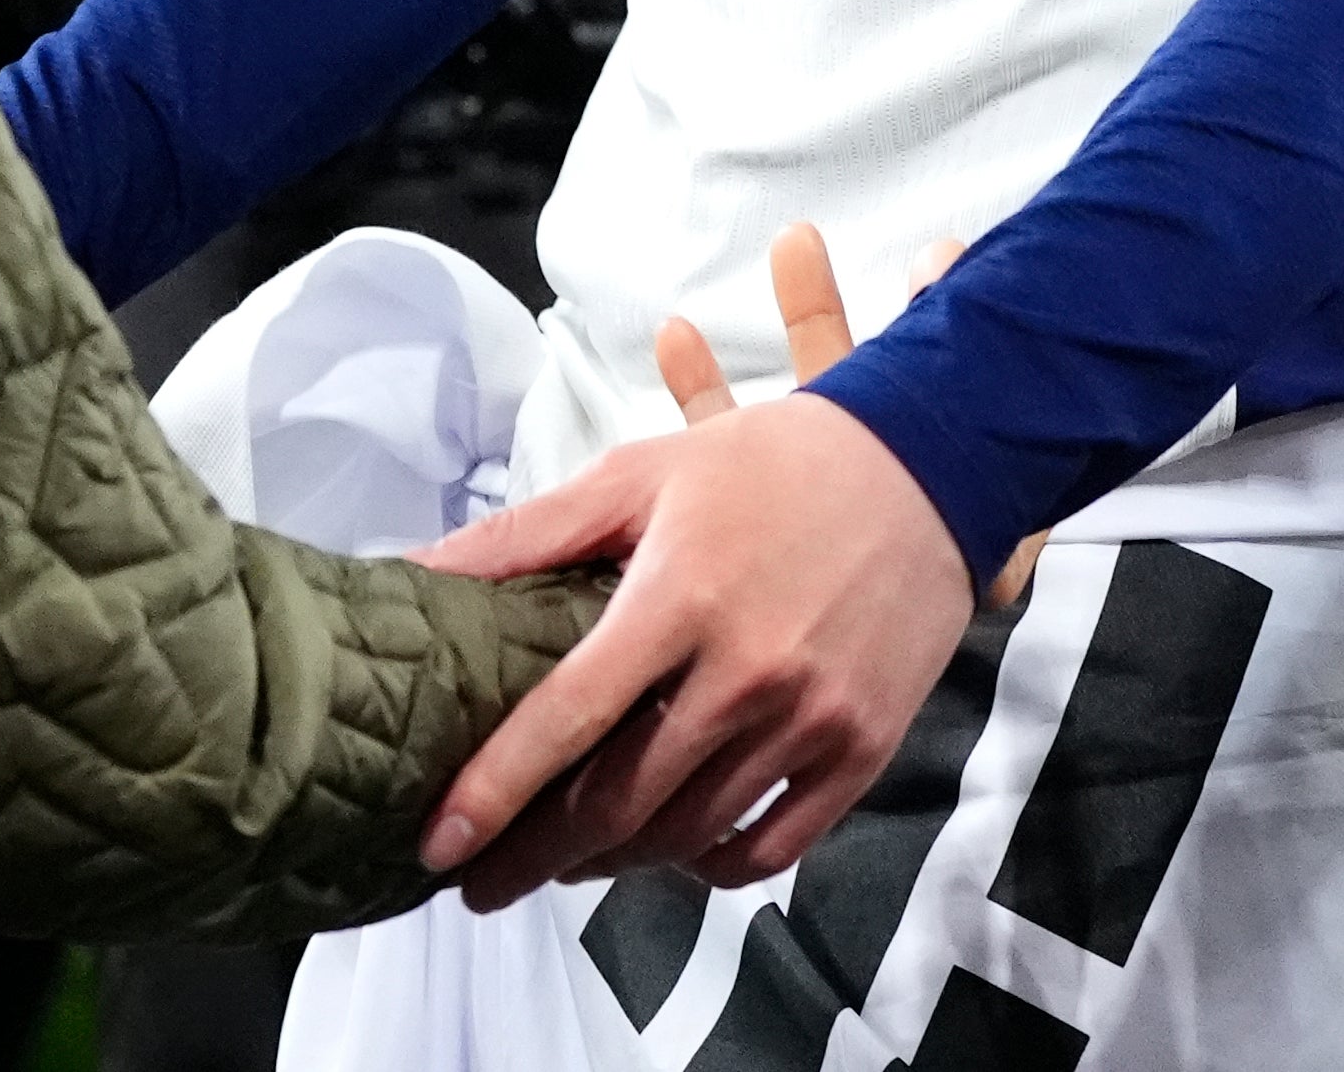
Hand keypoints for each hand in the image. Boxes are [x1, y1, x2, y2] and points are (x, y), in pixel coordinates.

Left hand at [415, 224, 979, 906]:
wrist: (927, 465)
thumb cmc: (768, 466)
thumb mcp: (640, 475)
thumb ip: (526, 534)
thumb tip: (417, 570)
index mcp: (679, 597)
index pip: (568, 719)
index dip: (495, 791)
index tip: (439, 843)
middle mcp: (747, 672)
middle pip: (620, 802)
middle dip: (534, 856)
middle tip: (480, 879)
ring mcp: (810, 721)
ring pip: (688, 835)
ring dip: (611, 865)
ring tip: (561, 861)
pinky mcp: (861, 753)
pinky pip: (770, 848)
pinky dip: (708, 866)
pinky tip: (669, 852)